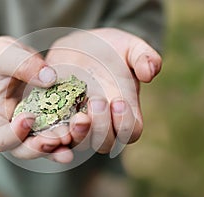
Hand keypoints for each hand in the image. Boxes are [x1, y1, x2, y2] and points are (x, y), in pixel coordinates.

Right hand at [0, 37, 72, 162]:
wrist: (11, 60)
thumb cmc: (1, 58)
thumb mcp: (4, 54)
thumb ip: (22, 65)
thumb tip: (49, 79)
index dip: (12, 135)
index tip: (29, 117)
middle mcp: (11, 127)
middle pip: (21, 149)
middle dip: (39, 148)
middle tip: (57, 139)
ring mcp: (29, 128)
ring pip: (41, 147)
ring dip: (56, 149)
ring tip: (70, 142)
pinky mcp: (46, 122)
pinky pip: (55, 135)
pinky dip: (67, 138)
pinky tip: (80, 132)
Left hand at [46, 28, 161, 153]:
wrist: (79, 45)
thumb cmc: (109, 48)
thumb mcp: (129, 46)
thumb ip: (143, 57)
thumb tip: (150, 74)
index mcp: (123, 108)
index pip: (131, 131)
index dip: (126, 124)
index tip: (119, 101)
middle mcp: (102, 120)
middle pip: (105, 143)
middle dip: (101, 128)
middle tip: (96, 101)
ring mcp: (79, 120)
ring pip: (81, 143)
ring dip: (80, 134)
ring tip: (78, 116)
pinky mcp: (58, 117)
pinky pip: (56, 135)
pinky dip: (55, 137)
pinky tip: (53, 126)